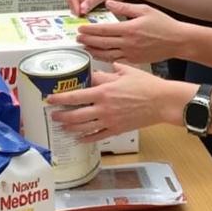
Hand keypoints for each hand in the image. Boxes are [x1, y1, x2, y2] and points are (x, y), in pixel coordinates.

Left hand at [47, 64, 179, 139]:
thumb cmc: (145, 84)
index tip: (50, 99)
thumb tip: (95, 73)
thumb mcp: (124, 72)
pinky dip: (87, 138)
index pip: (75, 97)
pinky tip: (79, 138)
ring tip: (62, 127)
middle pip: (75, 115)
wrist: (161, 101)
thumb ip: (107, 73)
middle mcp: (103, 108)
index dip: (60, 98)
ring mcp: (109, 121)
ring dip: (70, 128)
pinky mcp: (117, 129)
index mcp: (103, 91)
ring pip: (84, 127)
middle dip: (61, 116)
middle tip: (53, 115)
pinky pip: (98, 136)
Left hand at [77, 0, 182, 63]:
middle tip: (77, 37)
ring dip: (93, 50)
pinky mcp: (135, 61)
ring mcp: (131, 54)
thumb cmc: (163, 24)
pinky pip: (116, 60)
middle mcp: (128, 43)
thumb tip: (108, 3)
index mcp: (129, 29)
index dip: (90, 30)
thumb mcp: (144, 10)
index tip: (80, 28)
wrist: (178, 41)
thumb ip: (124, 7)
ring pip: (107, 54)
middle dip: (88, 40)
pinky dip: (104, 58)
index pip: (104, 29)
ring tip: (84, 46)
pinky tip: (98, 55)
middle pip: (102, 42)